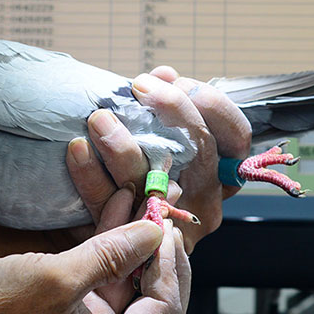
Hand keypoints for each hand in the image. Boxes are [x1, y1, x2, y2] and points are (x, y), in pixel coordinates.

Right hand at [0, 219, 188, 313]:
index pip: (162, 313)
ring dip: (137, 241)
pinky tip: (117, 204)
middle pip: (154, 300)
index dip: (169, 267)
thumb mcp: (56, 279)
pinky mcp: (65, 303)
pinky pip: (102, 270)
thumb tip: (153, 234)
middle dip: (161, 257)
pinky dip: (111, 240)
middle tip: (164, 218)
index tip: (165, 227)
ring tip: (145, 202)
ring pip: (130, 280)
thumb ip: (111, 255)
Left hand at [67, 66, 251, 252]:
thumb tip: (164, 74)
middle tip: (139, 87)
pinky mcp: (129, 239)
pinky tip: (78, 150)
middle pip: (200, 151)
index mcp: (220, 171)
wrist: (98, 236)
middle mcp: (203, 198)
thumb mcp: (162, 137)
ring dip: (124, 147)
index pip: (236, 136)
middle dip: (171, 111)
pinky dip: (91, 176)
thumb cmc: (140, 168)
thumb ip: (166, 108)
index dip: (210, 105)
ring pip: (154, 182)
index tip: (176, 82)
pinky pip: (111, 207)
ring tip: (100, 118)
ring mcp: (170, 221)